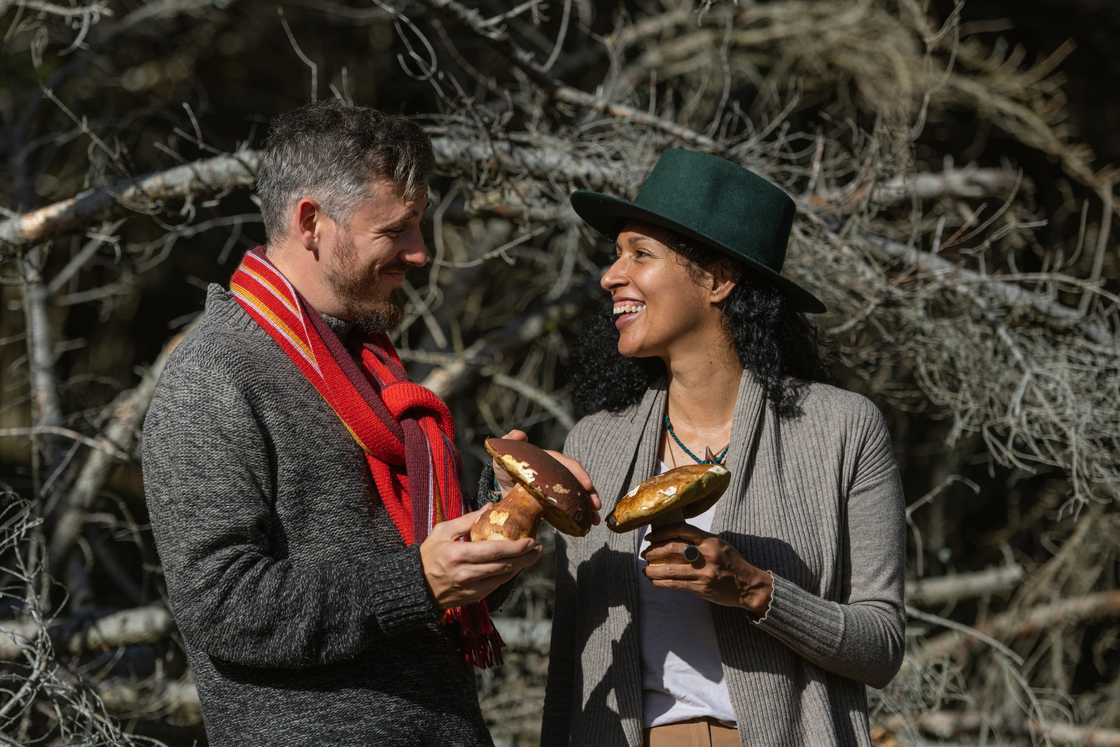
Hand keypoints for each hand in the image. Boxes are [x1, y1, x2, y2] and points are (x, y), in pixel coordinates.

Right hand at [420, 507, 542, 608]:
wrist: (415, 585)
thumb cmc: (429, 554)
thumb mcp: (443, 531)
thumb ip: (468, 519)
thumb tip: (491, 506)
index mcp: (458, 554)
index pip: (494, 551)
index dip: (516, 547)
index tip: (531, 540)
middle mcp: (466, 573)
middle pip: (504, 566)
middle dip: (525, 557)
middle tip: (538, 548)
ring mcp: (470, 588)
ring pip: (503, 578)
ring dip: (520, 567)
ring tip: (531, 556)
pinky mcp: (472, 597)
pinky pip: (496, 586)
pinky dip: (507, 575)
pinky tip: (515, 566)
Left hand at [492, 429, 602, 524]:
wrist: (500, 485)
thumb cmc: (505, 465)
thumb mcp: (505, 452)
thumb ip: (510, 442)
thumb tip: (519, 434)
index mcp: (548, 460)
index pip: (566, 464)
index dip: (578, 474)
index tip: (588, 485)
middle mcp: (556, 473)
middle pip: (576, 481)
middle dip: (589, 493)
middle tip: (596, 505)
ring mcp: (556, 488)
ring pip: (576, 495)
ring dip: (588, 506)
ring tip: (594, 520)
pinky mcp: (552, 503)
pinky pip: (568, 509)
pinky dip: (577, 517)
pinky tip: (585, 527)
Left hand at [641, 523, 772, 617]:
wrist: (749, 586)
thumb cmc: (732, 563)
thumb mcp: (720, 545)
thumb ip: (699, 541)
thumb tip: (672, 538)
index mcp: (710, 540)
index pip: (681, 530)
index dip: (662, 532)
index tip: (650, 536)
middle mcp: (706, 555)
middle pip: (673, 548)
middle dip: (654, 551)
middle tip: (645, 553)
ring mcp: (704, 572)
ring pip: (671, 569)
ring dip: (654, 570)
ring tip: (645, 569)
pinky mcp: (701, 588)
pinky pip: (676, 585)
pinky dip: (662, 583)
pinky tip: (654, 582)